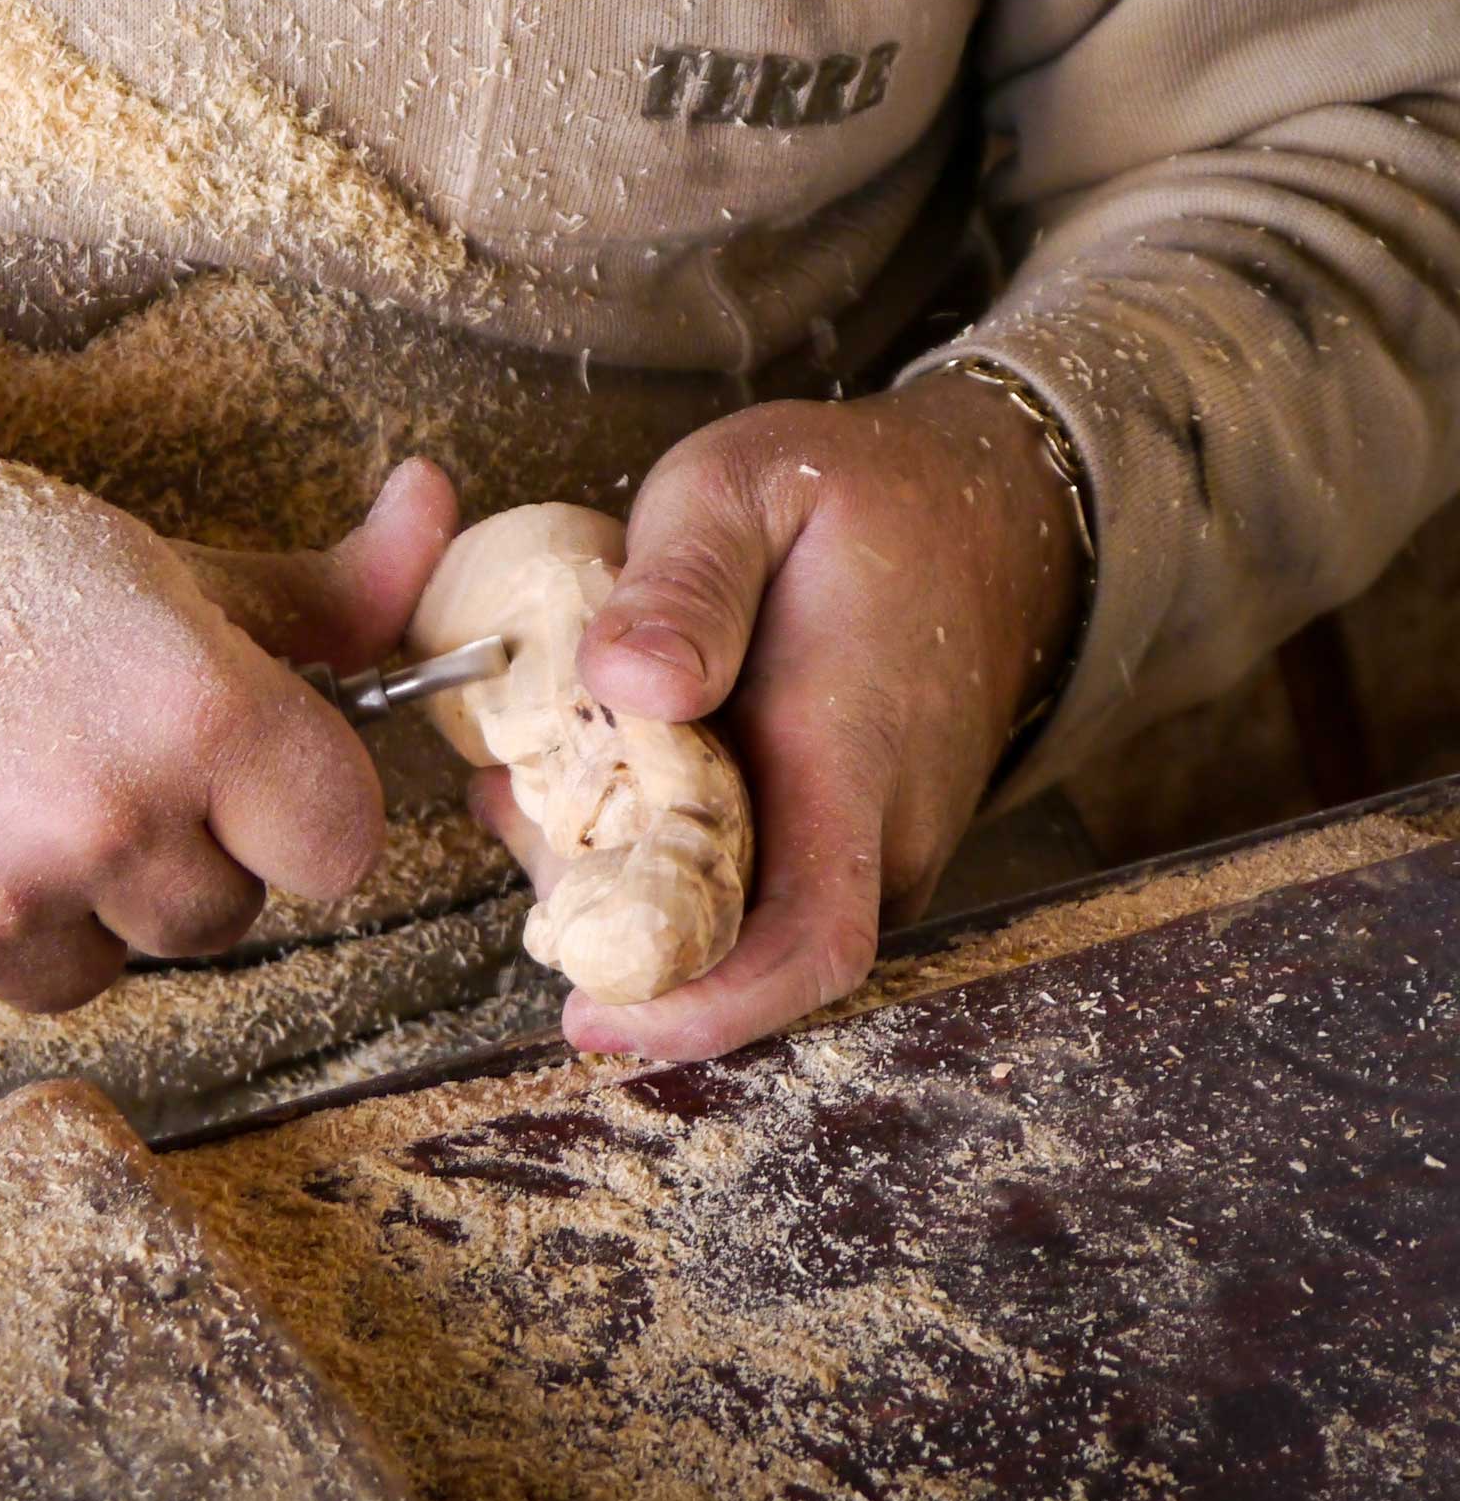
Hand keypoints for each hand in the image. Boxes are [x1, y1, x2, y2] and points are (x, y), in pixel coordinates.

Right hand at [0, 417, 456, 1026]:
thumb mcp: (156, 563)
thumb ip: (322, 591)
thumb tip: (442, 515)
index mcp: (193, 707)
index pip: (342, 844)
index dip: (296, 811)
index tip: (244, 778)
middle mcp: (102, 821)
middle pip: (222, 919)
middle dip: (176, 857)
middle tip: (82, 761)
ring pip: (97, 972)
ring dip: (63, 911)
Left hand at [473, 372, 1084, 1059]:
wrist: (985, 510)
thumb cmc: (860, 498)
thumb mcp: (748, 486)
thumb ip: (687, 580)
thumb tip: (628, 684)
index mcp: (854, 754)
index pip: (808, 941)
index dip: (703, 1008)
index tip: (593, 1015)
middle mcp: (877, 830)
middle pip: (739, 953)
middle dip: (608, 923)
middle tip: (515, 810)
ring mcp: (869, 844)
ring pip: (731, 922)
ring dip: (620, 882)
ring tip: (541, 774)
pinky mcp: (843, 837)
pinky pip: (744, 882)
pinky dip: (652, 852)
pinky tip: (594, 773)